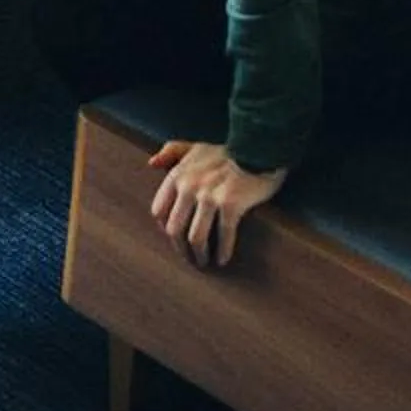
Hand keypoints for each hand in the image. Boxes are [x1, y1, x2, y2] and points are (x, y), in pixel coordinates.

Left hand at [147, 139, 284, 267]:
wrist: (259, 148)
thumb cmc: (227, 152)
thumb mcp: (195, 147)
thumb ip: (171, 152)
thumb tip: (151, 163)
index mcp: (178, 175)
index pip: (159, 211)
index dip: (166, 228)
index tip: (175, 238)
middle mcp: (189, 187)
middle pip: (174, 229)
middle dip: (180, 249)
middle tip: (189, 258)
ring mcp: (209, 197)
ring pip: (196, 237)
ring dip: (199, 255)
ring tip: (204, 263)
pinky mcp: (231, 205)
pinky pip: (223, 236)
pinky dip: (222, 251)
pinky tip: (222, 260)